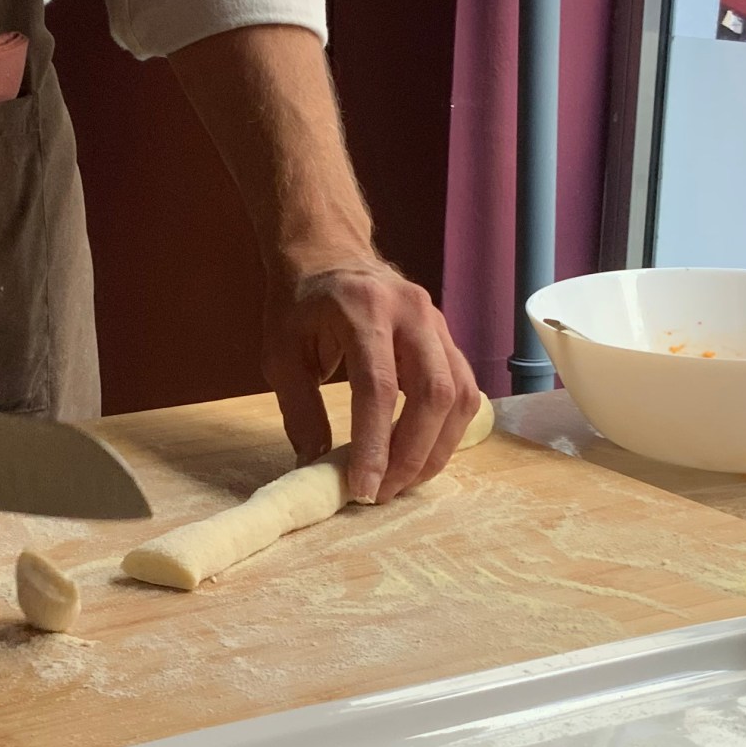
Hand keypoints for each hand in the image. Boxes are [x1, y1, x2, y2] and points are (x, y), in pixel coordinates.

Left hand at [265, 257, 483, 503]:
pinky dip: (447, 431)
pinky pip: (464, 392)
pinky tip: (421, 454)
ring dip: (436, 449)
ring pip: (459, 396)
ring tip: (402, 481)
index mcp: (364, 309)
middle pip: (433, 394)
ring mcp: (438, 324)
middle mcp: (412, 312)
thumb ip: (300, 412)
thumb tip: (316, 469)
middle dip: (413, 454)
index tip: (363, 488)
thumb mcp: (281, 355)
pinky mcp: (449, 340)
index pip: (379, 387)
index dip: (375, 444)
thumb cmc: (301, 304)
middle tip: (383, 492)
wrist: (330, 254)